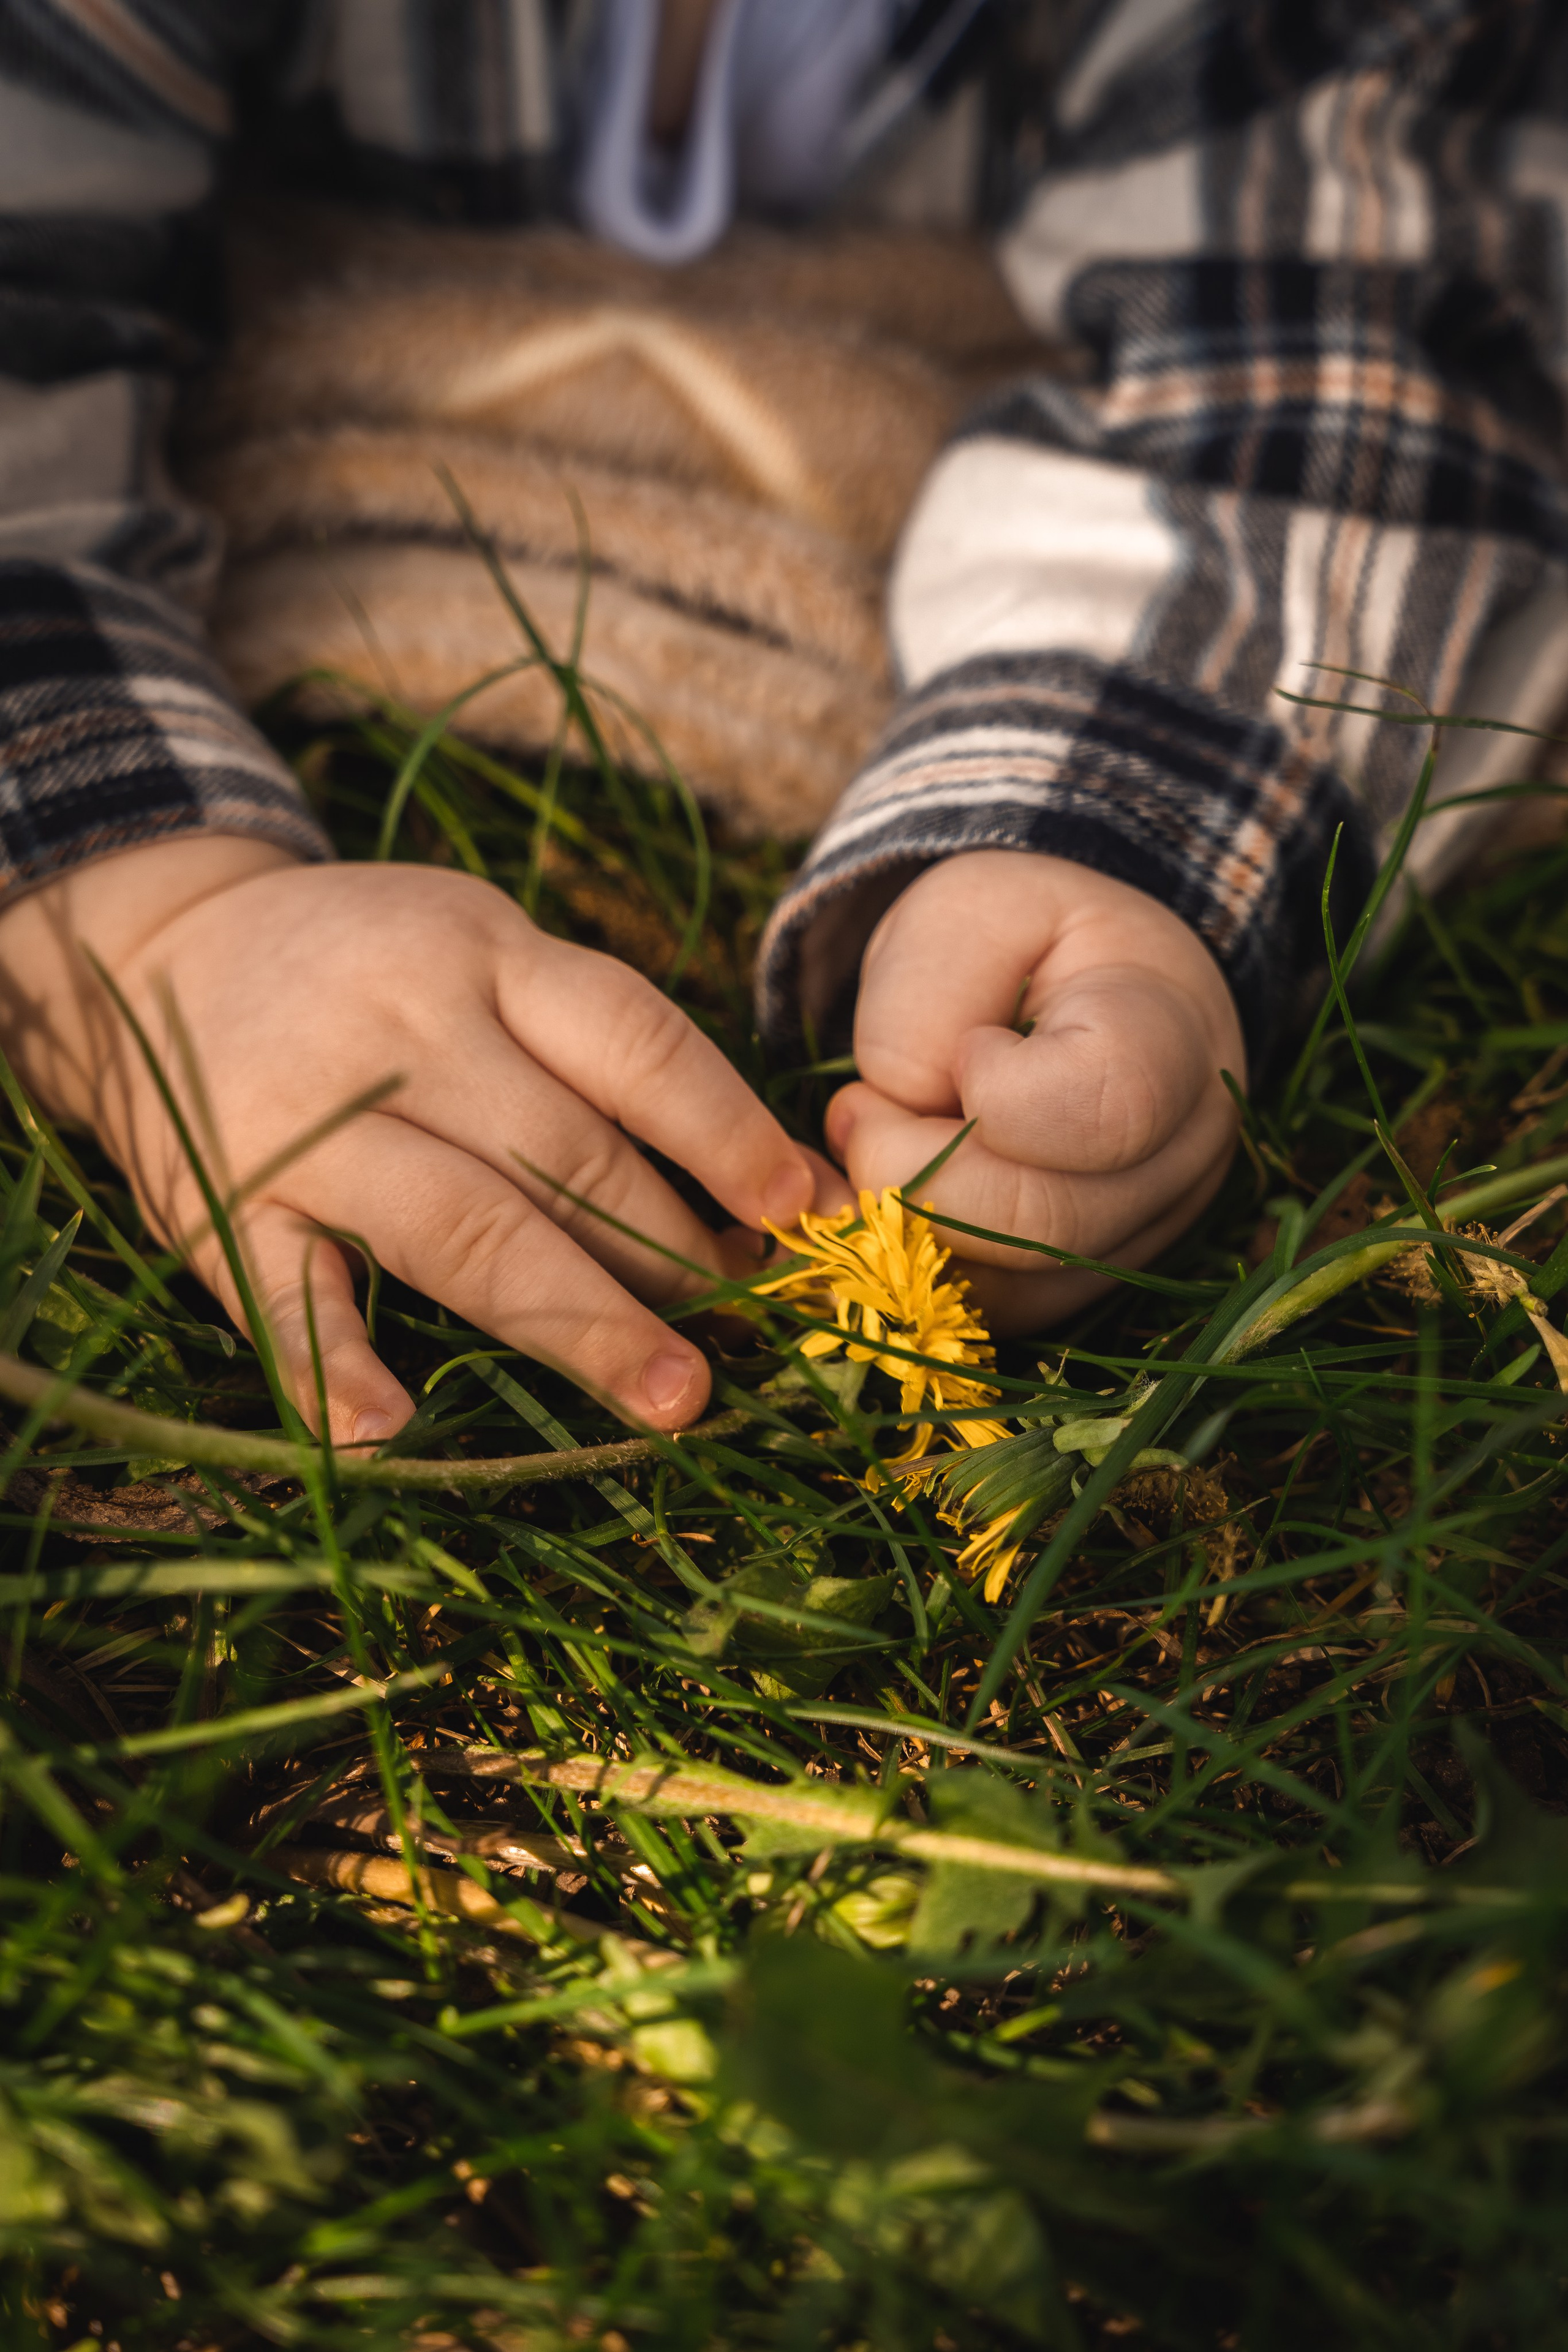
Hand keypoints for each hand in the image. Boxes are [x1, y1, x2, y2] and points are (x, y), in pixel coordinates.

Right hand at [0, 836, 835, 1443]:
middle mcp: (405, 1032)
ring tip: (669, 1396)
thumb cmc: (376, 974)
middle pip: (563, 1153)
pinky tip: (388, 1435)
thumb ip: (613, 1056)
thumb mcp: (490, 959)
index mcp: (486, 957)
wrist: (157, 952)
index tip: (797, 1212)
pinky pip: (284, 1298)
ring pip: (462, 1227)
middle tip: (746, 1332)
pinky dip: (331, 1369)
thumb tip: (783, 1183)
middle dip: (671, 1254)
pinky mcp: (226, 1208)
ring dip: (574, 1319)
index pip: (634, 1042)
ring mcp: (310, 1124)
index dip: (725, 1131)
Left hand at [826, 851, 1244, 1330]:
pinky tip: (901, 1191)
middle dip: (913, 1174)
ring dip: (908, 1222)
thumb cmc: (1027, 944)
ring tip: (881, 1138)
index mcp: (1173, 1037)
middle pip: (1045, 1223)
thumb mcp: (965, 910)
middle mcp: (1183, 1153)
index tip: (970, 1046)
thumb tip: (899, 1112)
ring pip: (1011, 1286)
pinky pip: (992, 1313)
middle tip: (858, 1111)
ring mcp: (1146, 1232)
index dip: (998, 1092)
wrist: (1080, 990)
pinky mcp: (1092, 1286)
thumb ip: (922, 1000)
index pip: (1109, 1108)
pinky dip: (920, 1264)